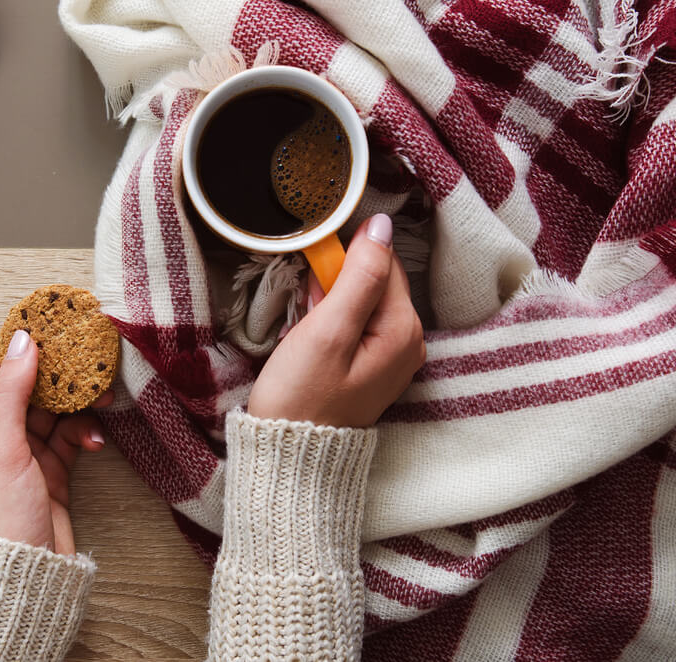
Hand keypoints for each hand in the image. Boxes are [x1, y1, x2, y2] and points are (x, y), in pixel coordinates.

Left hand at [0, 335, 110, 553]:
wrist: (27, 578)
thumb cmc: (1, 519)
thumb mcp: (2, 450)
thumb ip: (10, 394)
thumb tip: (21, 342)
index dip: (19, 346)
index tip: (50, 325)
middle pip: (29, 387)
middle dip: (59, 375)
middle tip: (88, 361)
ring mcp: (26, 455)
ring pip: (55, 411)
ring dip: (79, 405)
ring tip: (102, 399)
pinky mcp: (52, 471)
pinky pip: (71, 437)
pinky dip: (85, 433)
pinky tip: (95, 441)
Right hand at [249, 214, 425, 427]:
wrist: (289, 453)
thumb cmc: (302, 396)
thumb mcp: (328, 330)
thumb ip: (359, 276)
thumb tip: (380, 226)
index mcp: (405, 329)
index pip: (383, 261)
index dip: (343, 258)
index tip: (314, 276)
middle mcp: (409, 342)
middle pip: (373, 281)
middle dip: (334, 285)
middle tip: (306, 312)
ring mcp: (392, 357)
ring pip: (359, 302)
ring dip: (327, 305)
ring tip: (305, 332)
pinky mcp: (371, 367)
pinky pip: (353, 326)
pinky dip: (329, 324)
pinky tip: (310, 341)